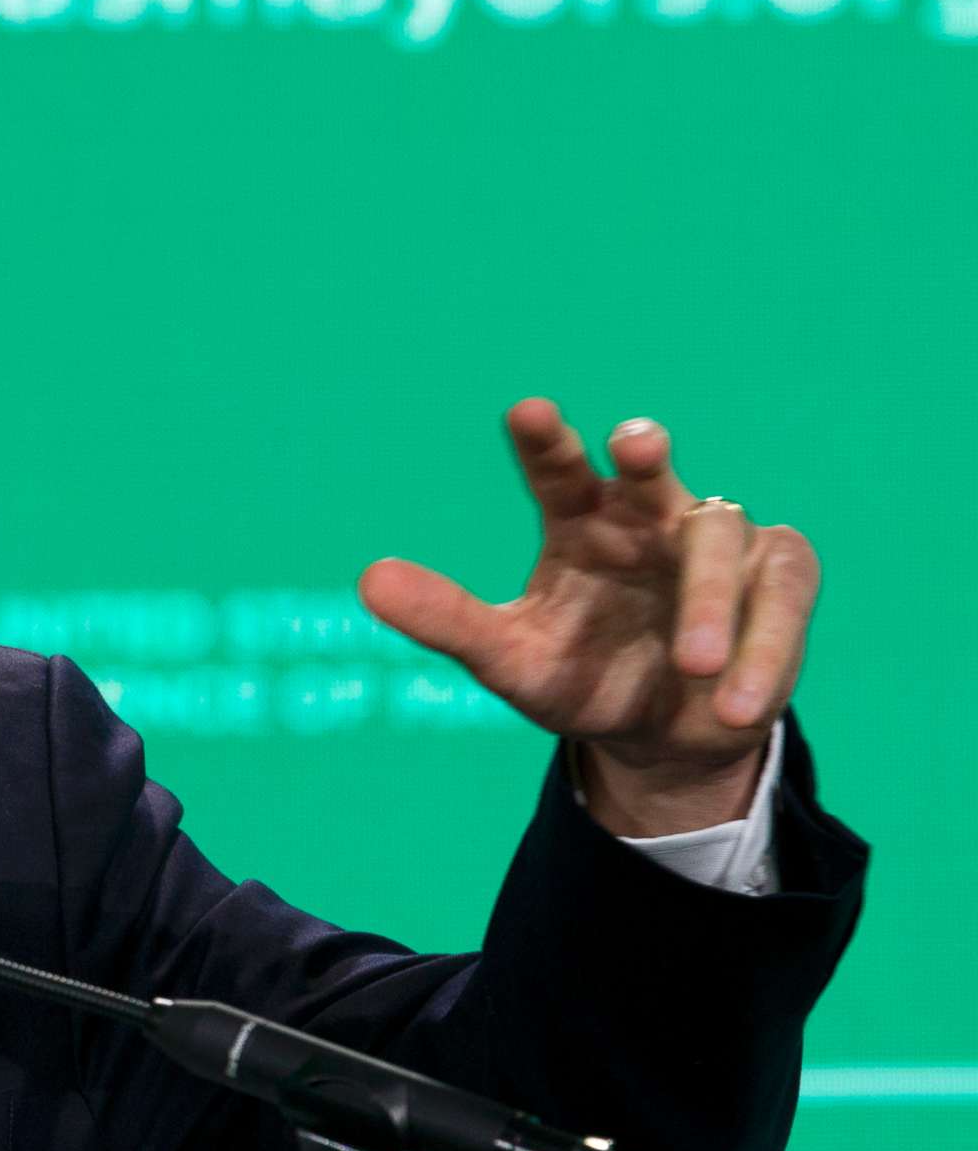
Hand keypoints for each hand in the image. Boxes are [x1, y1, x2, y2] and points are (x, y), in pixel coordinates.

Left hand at [357, 400, 819, 831]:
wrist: (661, 739)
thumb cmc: (582, 679)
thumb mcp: (510, 662)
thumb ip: (448, 621)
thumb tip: (370, 580)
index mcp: (580, 524)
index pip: (558, 473)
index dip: (544, 443)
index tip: (526, 411)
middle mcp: (648, 518)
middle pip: (649, 474)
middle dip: (644, 456)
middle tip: (634, 443)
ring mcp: (719, 543)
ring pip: (719, 540)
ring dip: (709, 600)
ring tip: (690, 662)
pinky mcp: (779, 578)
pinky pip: (780, 598)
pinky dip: (761, 649)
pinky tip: (733, 700)